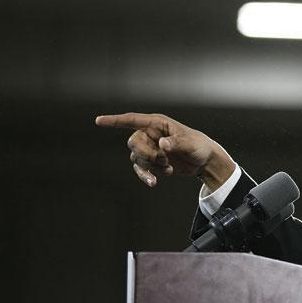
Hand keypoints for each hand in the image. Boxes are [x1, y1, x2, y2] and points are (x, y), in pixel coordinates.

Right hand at [95, 112, 235, 190]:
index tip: (98, 121)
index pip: (132, 120)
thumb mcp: (190, 143)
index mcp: (158, 123)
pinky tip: (155, 182)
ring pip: (136, 158)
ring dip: (150, 166)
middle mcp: (150, 134)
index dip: (115, 120)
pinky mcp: (151, 161)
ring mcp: (149, 148)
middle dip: (146, 154)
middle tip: (164, 159)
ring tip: (168, 168)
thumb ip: (176, 142)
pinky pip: (140, 169)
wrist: (203, 161)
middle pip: (133, 143)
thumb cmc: (198, 145)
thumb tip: (161, 144)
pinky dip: (146, 176)